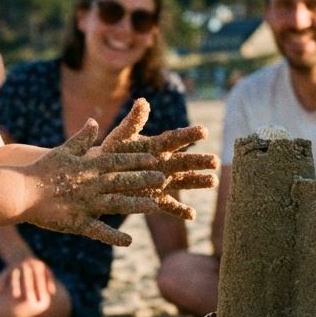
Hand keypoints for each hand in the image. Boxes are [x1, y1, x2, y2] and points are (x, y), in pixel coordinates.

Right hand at [0, 256, 56, 308]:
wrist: (19, 255)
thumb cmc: (35, 268)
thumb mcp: (43, 270)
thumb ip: (49, 281)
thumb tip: (52, 293)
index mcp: (38, 265)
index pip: (40, 276)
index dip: (41, 286)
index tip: (42, 297)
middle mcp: (27, 264)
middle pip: (28, 277)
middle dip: (29, 288)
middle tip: (31, 299)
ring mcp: (17, 266)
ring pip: (15, 276)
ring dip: (15, 286)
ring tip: (16, 296)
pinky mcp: (8, 267)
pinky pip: (4, 276)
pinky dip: (2, 283)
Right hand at [22, 119, 164, 245]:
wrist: (19, 191)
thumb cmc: (40, 170)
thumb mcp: (63, 150)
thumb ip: (81, 138)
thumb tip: (93, 121)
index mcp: (87, 167)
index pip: (116, 161)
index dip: (136, 160)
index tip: (154, 159)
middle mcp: (89, 184)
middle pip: (120, 180)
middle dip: (142, 179)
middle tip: (163, 179)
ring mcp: (84, 204)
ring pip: (114, 204)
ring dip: (134, 205)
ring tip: (153, 206)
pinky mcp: (76, 222)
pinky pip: (97, 231)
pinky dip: (113, 237)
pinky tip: (128, 241)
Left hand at [92, 99, 218, 219]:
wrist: (101, 174)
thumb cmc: (111, 152)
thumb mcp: (120, 136)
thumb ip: (133, 122)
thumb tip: (143, 101)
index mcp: (157, 146)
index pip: (176, 138)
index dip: (189, 135)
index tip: (203, 131)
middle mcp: (164, 163)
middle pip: (185, 161)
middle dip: (200, 161)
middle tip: (214, 160)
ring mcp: (162, 181)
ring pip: (184, 180)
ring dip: (198, 181)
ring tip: (214, 181)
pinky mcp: (155, 198)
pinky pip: (170, 204)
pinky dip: (180, 210)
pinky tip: (192, 215)